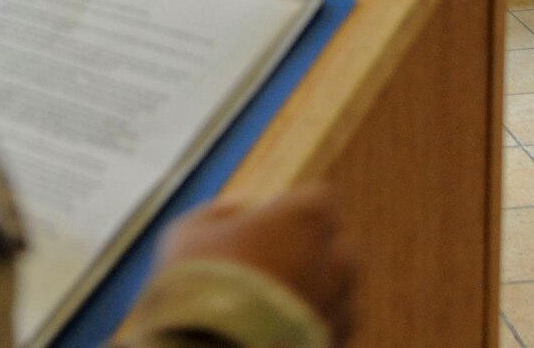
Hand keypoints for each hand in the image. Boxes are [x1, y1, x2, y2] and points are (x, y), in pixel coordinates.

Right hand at [158, 186, 355, 343]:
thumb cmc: (199, 283)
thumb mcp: (191, 232)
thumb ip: (220, 212)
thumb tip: (239, 209)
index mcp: (307, 216)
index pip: (321, 199)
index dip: (295, 211)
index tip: (271, 223)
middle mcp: (336, 257)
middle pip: (337, 245)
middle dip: (313, 251)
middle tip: (273, 266)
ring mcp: (342, 304)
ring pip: (340, 290)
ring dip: (317, 291)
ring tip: (273, 307)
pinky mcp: (338, 342)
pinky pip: (333, 327)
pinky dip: (314, 326)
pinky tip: (279, 332)